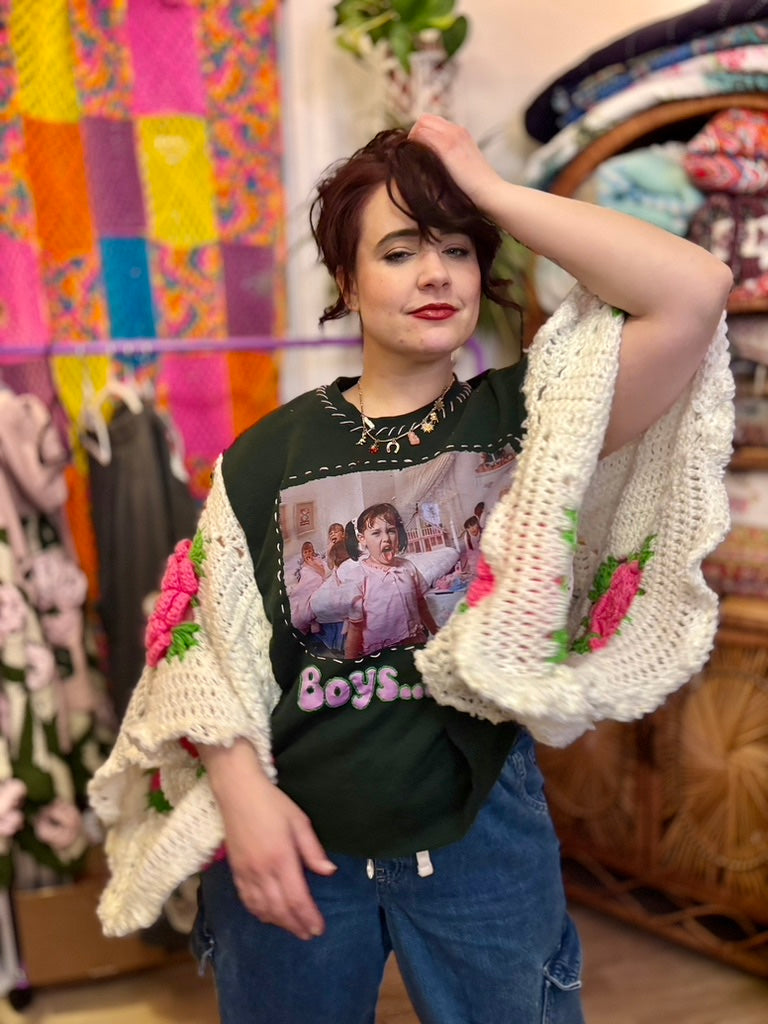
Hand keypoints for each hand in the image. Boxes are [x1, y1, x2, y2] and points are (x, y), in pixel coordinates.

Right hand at [202, 740, 336, 940]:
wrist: (238, 792)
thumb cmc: (273, 803)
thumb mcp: (300, 821)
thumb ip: (313, 850)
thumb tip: (329, 872)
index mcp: (281, 858)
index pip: (297, 898)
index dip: (309, 917)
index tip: (319, 929)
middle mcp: (262, 871)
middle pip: (280, 909)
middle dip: (296, 925)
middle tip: (309, 934)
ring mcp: (246, 873)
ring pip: (262, 909)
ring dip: (279, 923)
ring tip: (293, 929)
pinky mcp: (235, 872)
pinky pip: (247, 901)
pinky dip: (259, 914)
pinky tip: (269, 917)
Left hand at [408, 115, 499, 206]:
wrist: (491, 193)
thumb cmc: (476, 190)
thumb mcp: (462, 169)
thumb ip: (448, 161)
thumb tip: (426, 166)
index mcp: (461, 134)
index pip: (432, 122)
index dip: (420, 134)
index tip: (416, 153)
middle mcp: (457, 130)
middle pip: (424, 119)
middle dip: (414, 135)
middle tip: (410, 155)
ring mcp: (453, 136)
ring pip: (421, 124)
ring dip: (412, 140)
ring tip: (410, 159)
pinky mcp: (448, 146)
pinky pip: (421, 134)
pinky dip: (413, 145)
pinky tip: (412, 161)